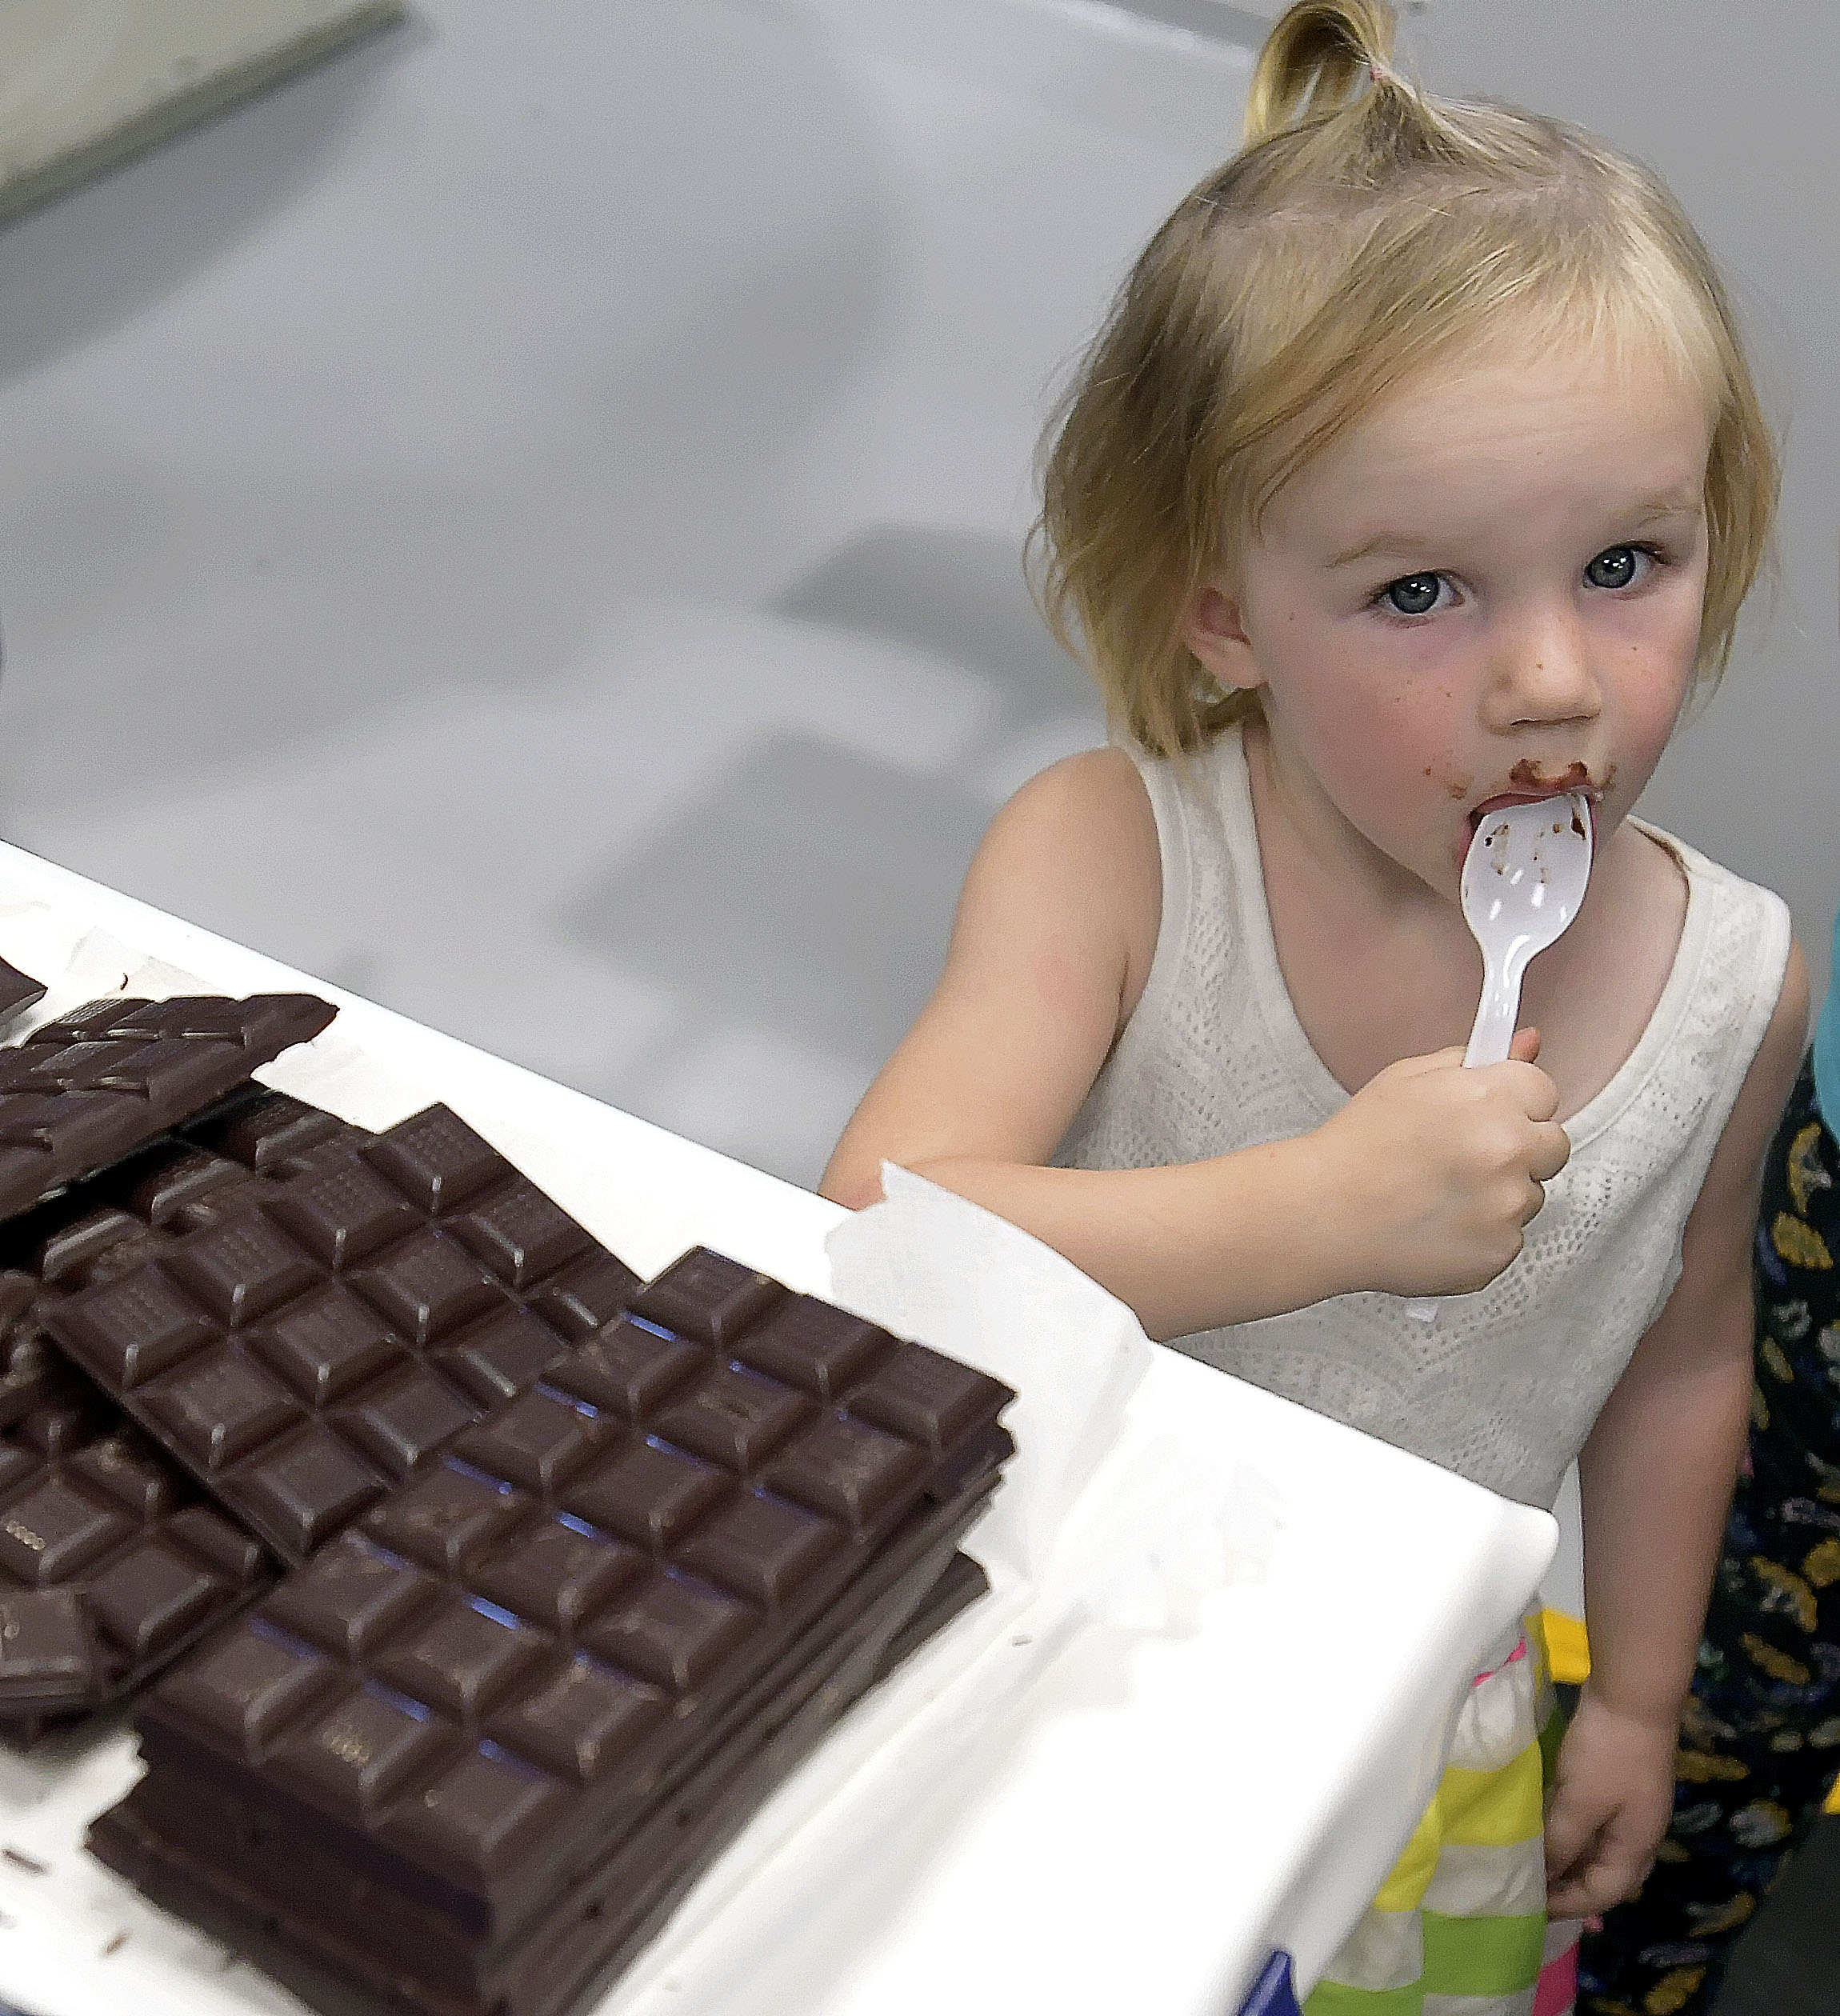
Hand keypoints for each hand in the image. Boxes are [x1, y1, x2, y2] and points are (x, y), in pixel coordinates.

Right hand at [1314, 1029, 1570, 1298]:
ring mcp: (1507, 1205)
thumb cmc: (1356, 1148)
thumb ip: (1473, 1059)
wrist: (1322, 1214)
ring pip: (1531, 1195)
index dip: (1516, 1103)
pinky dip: (1482, 1234)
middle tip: (1466, 1157)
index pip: (1545, 1091)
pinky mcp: (1499, 1251)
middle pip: (1554, 1146)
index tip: (1492, 1114)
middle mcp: (1506, 1149)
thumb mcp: (1407, 1079)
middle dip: (1521, 1148)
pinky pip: (1509, 1238)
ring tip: (1440, 1194)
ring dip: (1500, 1194)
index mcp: (1488, 1098)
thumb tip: (1526, 1042)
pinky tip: (1439, 1223)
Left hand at [1544, 1688, 1677, 1919]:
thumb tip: (1547, 1876)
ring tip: (1540, 1873)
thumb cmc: (1607, 1753)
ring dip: (1571, 1862)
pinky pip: (1592, 1822)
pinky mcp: (1616, 1783)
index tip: (1533, 1909)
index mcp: (1635, 1847)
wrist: (1632, 1696)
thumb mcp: (1579, 1802)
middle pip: (1607, 1877)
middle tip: (1539, 1901)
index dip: (1569, 1906)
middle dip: (1575, 1892)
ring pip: (1599, 1849)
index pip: (1603, 1893)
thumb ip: (1562, 1842)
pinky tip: (1549, 1831)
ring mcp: (1629, 1807)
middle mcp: (1638, 1834)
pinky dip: (1571, 1833)